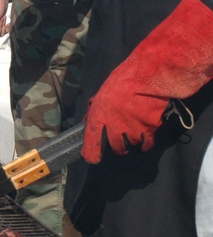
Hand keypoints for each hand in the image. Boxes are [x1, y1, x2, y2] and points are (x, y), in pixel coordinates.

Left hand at [81, 0, 212, 162]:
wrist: (147, 76)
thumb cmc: (123, 81)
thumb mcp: (102, 93)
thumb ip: (95, 109)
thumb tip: (87, 121)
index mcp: (99, 113)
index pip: (91, 138)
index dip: (90, 152)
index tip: (91, 159)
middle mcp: (114, 123)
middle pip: (115, 147)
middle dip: (117, 149)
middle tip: (120, 146)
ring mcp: (132, 127)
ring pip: (131, 145)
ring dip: (132, 142)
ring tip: (133, 132)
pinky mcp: (148, 129)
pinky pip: (146, 144)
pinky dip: (145, 144)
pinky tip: (144, 139)